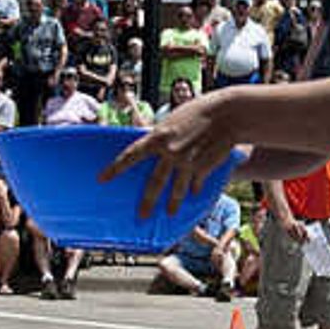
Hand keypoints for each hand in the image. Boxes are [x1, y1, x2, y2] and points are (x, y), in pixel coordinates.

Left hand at [106, 91, 243, 217]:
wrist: (227, 114)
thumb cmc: (198, 112)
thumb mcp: (173, 120)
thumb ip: (162, 136)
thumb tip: (151, 148)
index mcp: (158, 137)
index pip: (130, 155)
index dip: (115, 168)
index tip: (101, 179)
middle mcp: (170, 152)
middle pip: (154, 183)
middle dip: (147, 202)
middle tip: (142, 216)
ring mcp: (187, 162)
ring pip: (177, 190)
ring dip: (173, 203)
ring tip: (170, 213)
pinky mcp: (204, 167)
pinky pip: (195, 184)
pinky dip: (194, 189)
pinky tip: (193, 193)